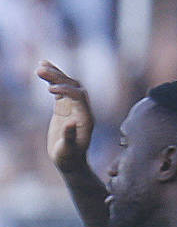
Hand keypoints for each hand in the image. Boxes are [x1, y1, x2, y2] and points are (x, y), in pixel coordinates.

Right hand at [39, 60, 95, 177]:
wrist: (70, 161)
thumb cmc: (68, 157)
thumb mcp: (67, 150)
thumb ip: (70, 137)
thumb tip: (70, 123)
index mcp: (86, 118)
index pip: (79, 96)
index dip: (66, 90)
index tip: (50, 90)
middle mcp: (83, 110)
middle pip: (74, 86)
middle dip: (59, 77)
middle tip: (40, 69)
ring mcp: (74, 107)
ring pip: (67, 85)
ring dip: (55, 75)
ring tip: (39, 66)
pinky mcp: (65, 107)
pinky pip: (60, 89)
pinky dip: (52, 79)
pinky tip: (42, 69)